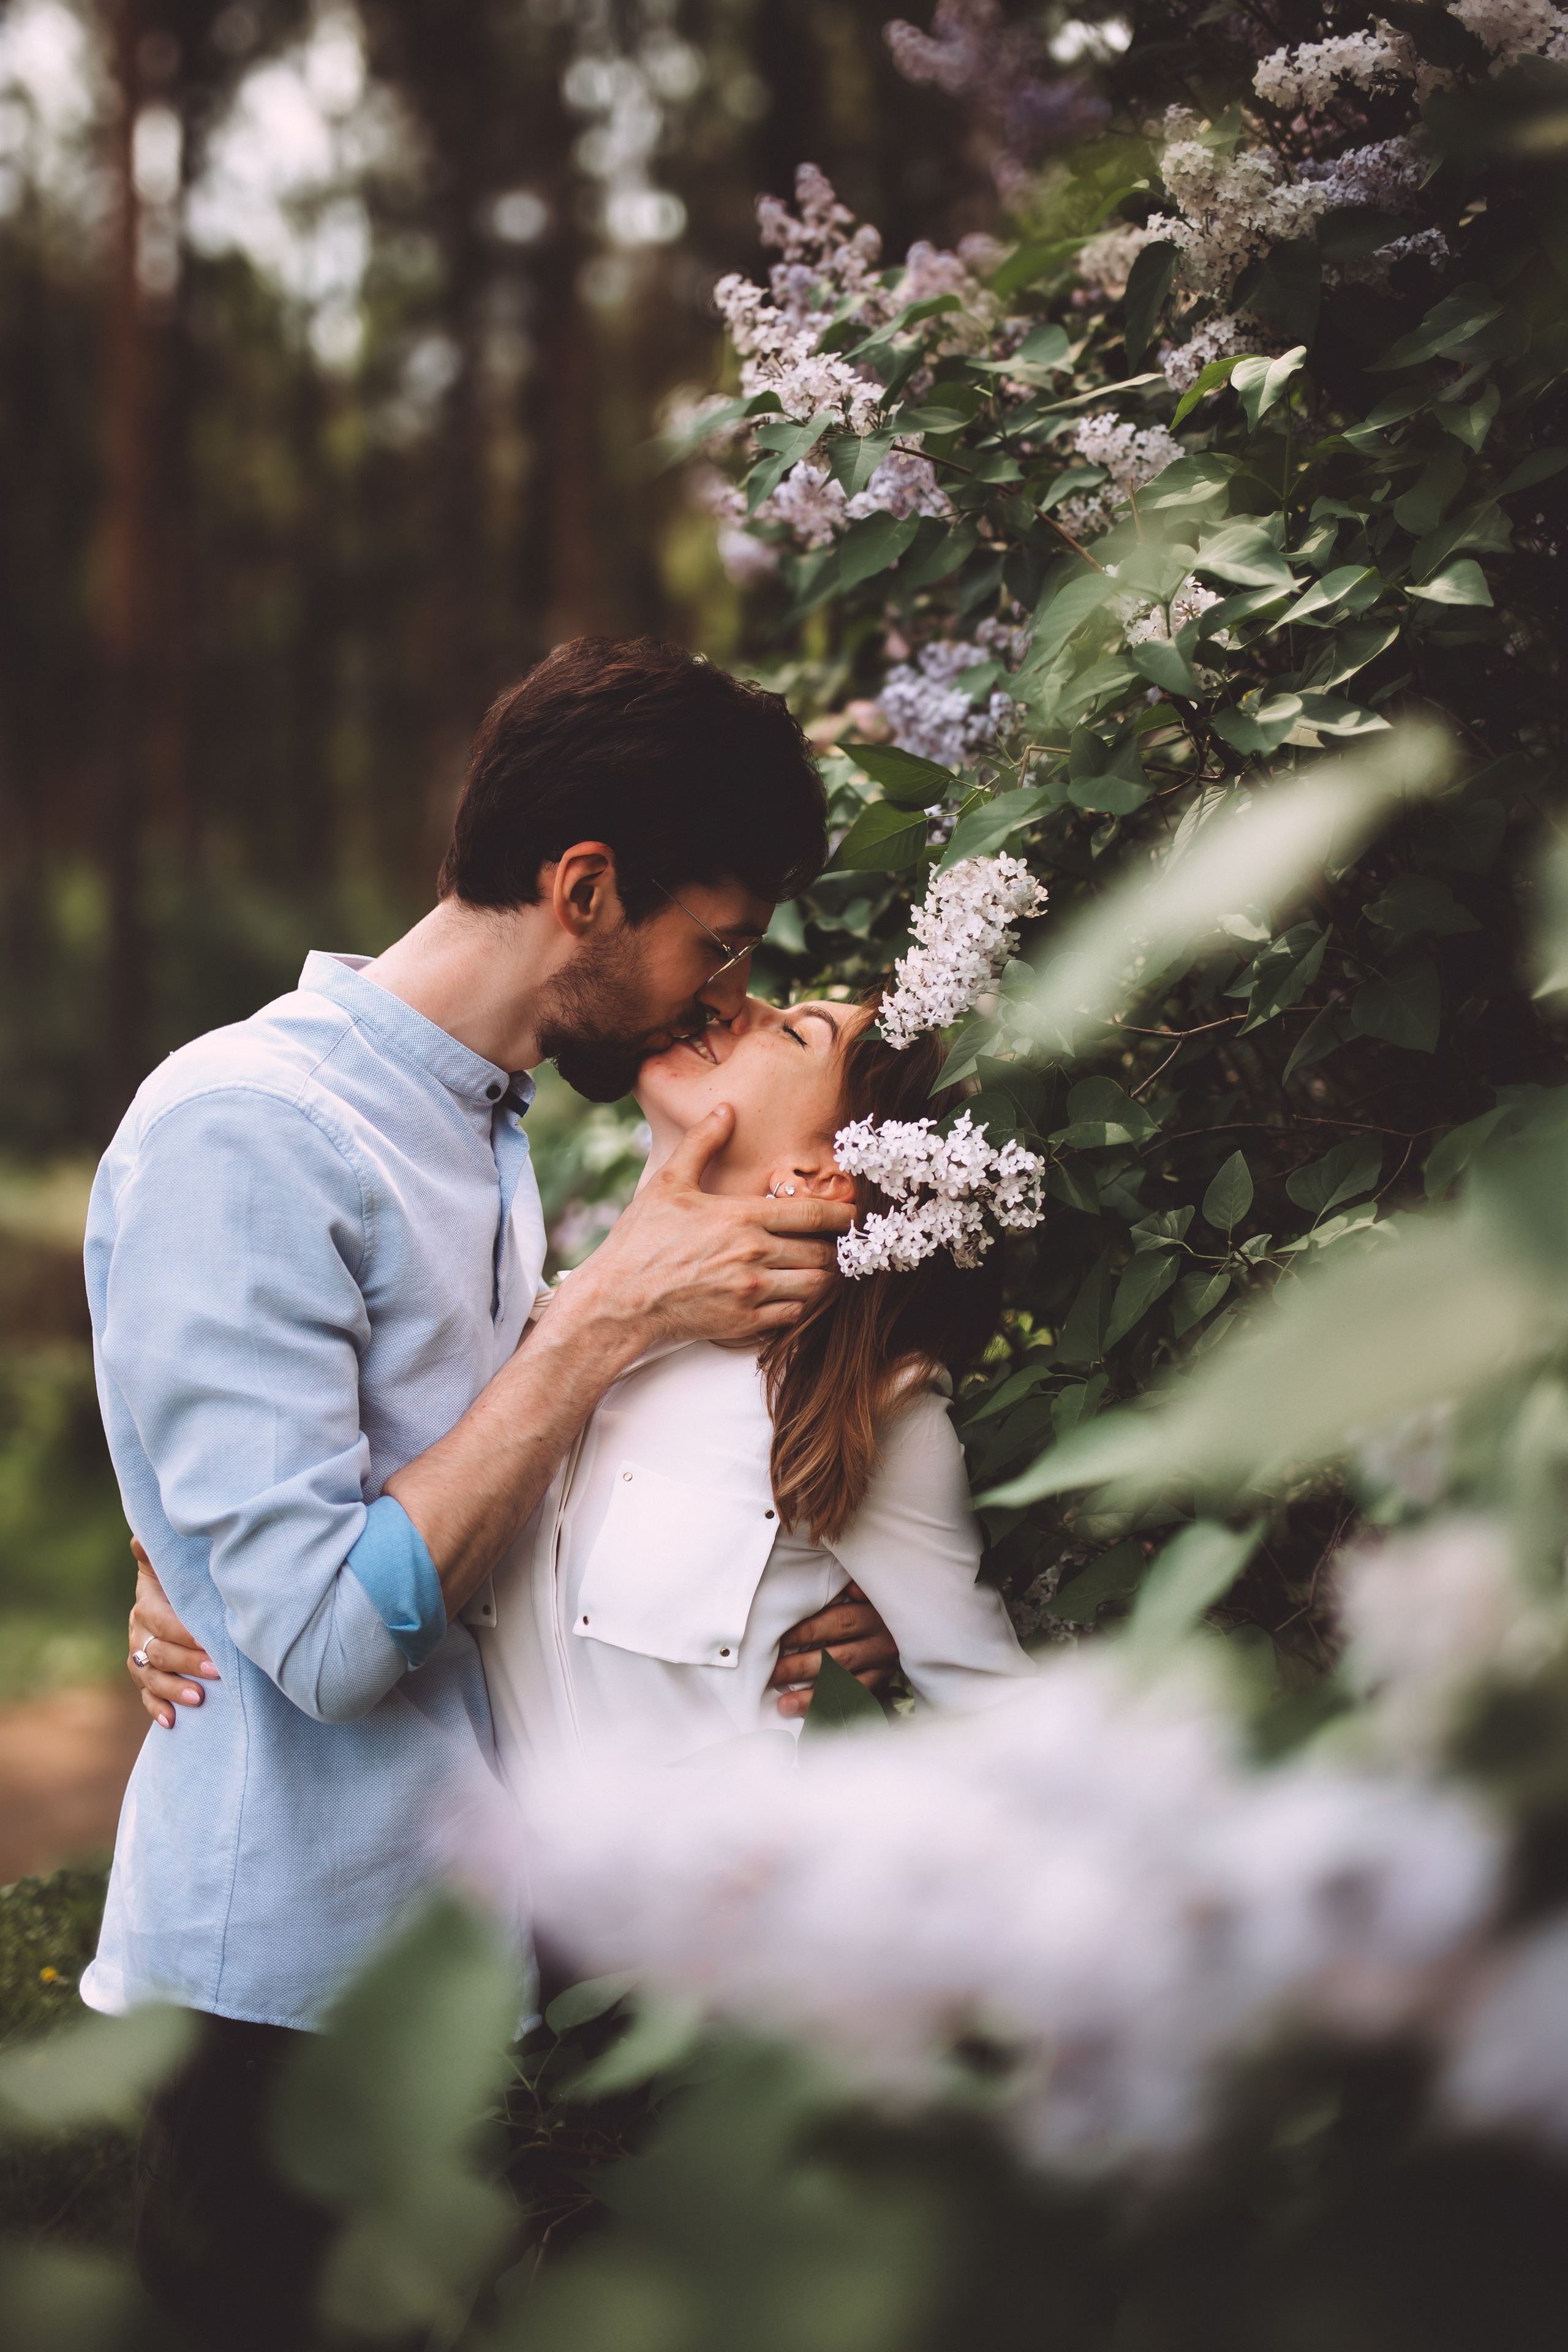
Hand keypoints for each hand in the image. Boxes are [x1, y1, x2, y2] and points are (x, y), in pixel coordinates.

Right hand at [127, 1539, 219, 1728]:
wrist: (174, 1602)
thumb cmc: (181, 1583)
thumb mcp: (170, 1568)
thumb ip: (158, 1557)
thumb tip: (139, 1538)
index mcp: (147, 1607)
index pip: (164, 1623)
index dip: (185, 1635)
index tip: (209, 1643)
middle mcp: (139, 1634)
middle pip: (159, 1653)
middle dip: (187, 1662)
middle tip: (216, 1671)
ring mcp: (140, 1658)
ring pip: (151, 1677)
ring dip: (173, 1689)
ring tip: (198, 1698)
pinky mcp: (144, 1678)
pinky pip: (146, 1696)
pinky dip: (157, 1709)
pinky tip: (172, 1722)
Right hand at [562, 1106, 852, 1351]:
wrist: (618, 1300)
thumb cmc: (640, 1240)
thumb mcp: (669, 1183)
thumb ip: (703, 1144)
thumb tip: (726, 1109)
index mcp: (741, 1217)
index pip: (812, 1214)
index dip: (842, 1215)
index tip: (855, 1215)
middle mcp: (753, 1255)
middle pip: (820, 1253)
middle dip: (833, 1249)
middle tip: (834, 1245)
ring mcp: (751, 1292)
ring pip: (814, 1287)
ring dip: (821, 1278)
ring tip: (817, 1269)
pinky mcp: (744, 1324)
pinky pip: (792, 1316)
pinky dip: (798, 1306)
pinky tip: (790, 1295)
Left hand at [767, 1582, 898, 1719]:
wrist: (911, 1626)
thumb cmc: (874, 1605)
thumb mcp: (870, 1591)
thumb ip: (858, 1588)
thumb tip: (852, 1589)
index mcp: (875, 1615)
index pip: (839, 1623)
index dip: (809, 1631)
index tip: (780, 1639)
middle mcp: (881, 1644)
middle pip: (839, 1658)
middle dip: (803, 1667)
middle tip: (773, 1674)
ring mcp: (883, 1669)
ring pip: (846, 1686)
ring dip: (813, 1697)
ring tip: (784, 1705)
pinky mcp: (882, 1687)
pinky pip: (855, 1703)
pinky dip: (831, 1710)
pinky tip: (808, 1716)